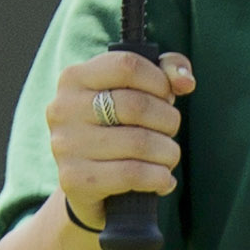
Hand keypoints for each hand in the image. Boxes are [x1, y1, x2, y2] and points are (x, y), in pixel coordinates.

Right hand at [42, 47, 189, 228]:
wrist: (84, 183)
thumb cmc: (116, 128)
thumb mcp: (135, 92)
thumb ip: (166, 72)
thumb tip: (186, 82)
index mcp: (74, 77)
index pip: (127, 66)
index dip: (159, 81)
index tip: (167, 97)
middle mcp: (63, 108)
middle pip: (137, 106)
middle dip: (168, 120)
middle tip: (170, 132)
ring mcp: (65, 145)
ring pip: (139, 143)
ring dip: (168, 153)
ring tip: (169, 157)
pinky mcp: (74, 179)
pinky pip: (132, 174)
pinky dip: (159, 178)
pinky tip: (163, 180)